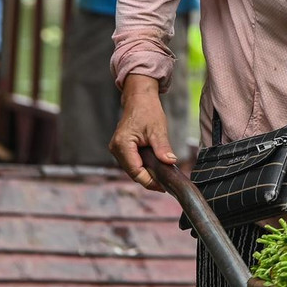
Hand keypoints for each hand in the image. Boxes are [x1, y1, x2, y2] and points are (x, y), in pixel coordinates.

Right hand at [108, 75, 175, 190]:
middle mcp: (116, 148)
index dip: (149, 181)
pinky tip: (154, 169)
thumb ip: (162, 148)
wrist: (139, 99)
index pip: (135, 171)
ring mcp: (117, 148)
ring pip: (132, 169)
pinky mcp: (121, 147)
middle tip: (165, 185)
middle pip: (133, 172)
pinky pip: (132, 162)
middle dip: (149, 179)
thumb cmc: (147, 111)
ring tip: (162, 178)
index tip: (163, 187)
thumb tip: (170, 162)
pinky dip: (143, 167)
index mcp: (122, 145)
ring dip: (146, 174)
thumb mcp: (158, 130)